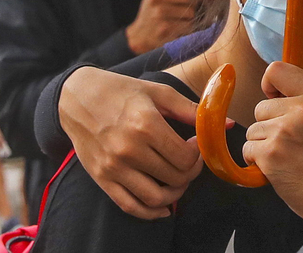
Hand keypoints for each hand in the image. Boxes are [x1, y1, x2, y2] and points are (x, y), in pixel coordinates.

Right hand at [59, 67, 203, 218]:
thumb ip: (193, 110)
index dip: (199, 155)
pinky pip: (130, 206)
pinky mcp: (101, 179)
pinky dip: (150, 212)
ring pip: (156, 198)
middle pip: (175, 177)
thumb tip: (227, 123)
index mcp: (145, 124)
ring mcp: (113, 167)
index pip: (186, 157)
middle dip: (191, 171)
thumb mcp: (159, 93)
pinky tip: (163, 206)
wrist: (75, 98)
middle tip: (190, 160)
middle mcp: (128, 149)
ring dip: (176, 193)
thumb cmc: (121, 91)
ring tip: (179, 178)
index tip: (195, 145)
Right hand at [125, 0, 200, 53]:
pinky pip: (189, 25)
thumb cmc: (153, 12)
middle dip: (191, 2)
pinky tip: (177, 28)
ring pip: (191, 11)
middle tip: (183, 8)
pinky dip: (187, 28)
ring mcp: (159, 14)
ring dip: (189, 17)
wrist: (140, 36)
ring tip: (178, 19)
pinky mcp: (166, 28)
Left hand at [243, 61, 302, 222]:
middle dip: (269, 123)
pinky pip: (247, 147)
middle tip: (291, 138)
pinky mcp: (270, 153)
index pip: (277, 69)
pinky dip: (257, 159)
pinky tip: (277, 165)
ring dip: (263, 142)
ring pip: (252, 127)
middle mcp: (302, 110)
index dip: (271, 84)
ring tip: (286, 152)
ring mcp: (284, 132)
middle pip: (261, 105)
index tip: (278, 98)